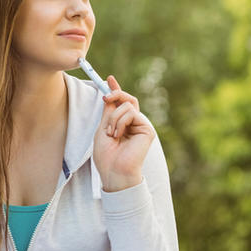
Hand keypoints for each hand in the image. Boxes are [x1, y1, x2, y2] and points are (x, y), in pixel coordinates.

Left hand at [92, 76, 154, 191]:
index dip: (117, 90)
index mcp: (124, 125)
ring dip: (114, 118)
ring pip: (127, 106)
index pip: (122, 103)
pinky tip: (118, 135)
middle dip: (116, 94)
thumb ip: (109, 112)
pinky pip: (132, 113)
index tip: (109, 79)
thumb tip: (109, 96)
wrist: (114, 171)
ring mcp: (142, 126)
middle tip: (105, 97)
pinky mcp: (147, 129)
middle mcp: (135, 124)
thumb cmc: (107, 156)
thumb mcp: (103, 129)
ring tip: (111, 133)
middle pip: (128, 99)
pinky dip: (120, 122)